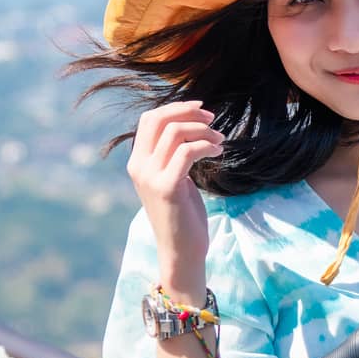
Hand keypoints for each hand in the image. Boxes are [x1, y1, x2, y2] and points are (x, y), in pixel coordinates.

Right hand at [125, 100, 225, 291]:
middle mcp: (139, 167)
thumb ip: (173, 154)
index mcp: (138, 162)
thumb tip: (191, 125)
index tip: (201, 110)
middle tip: (213, 119)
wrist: (181, 249)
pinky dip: (207, 145)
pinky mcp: (167, 187)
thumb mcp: (173, 177)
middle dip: (189, 112)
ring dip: (204, 131)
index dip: (176, 108)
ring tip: (220, 141)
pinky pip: (188, 151)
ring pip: (176, 133)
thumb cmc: (182, 212)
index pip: (149, 119)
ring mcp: (150, 177)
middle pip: (160, 120)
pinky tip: (218, 152)